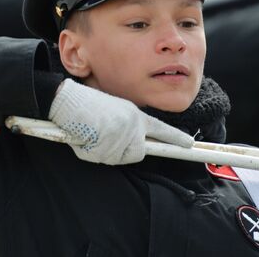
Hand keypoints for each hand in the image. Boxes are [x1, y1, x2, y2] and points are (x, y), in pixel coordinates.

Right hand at [48, 78, 193, 164]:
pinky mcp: (105, 146)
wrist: (69, 101)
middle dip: (126, 150)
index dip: (175, 138)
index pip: (161, 129)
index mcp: (135, 115)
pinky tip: (87, 137)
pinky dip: (92, 152)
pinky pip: (102, 158)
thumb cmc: (89, 106)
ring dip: (106, 151)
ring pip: (119, 157)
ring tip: (94, 133)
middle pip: (138, 152)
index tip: (189, 143)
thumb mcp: (116, 111)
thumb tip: (135, 144)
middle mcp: (131, 127)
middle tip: (107, 137)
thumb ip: (129, 127)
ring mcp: (119, 138)